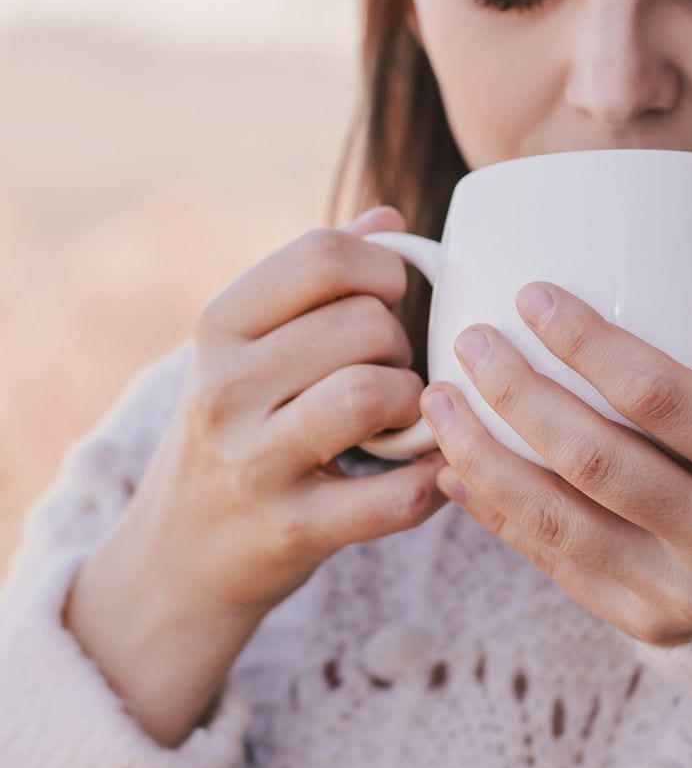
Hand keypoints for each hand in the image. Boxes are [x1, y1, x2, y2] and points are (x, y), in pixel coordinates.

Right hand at [112, 206, 449, 618]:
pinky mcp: (294, 529)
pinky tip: (426, 468)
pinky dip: (432, 478)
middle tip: (390, 370)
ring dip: (411, 402)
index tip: (389, 297)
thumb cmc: (240, 424)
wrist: (183, 549)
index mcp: (221, 325)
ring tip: (398, 415)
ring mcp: (254, 462)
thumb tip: (390, 218)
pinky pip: (397, 494)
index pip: (323, 255)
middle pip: (364, 323)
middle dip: (400, 343)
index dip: (384, 268)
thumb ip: (318, 278)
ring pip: (372, 393)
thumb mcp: (252, 344)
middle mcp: (225, 387)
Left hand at [418, 284, 691, 646]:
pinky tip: (455, 470)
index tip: (532, 295)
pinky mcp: (644, 623)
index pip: (662, 398)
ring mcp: (683, 595)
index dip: (587, 343)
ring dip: (483, 456)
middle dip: (516, 393)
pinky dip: (496, 515)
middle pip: (594, 459)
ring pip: (557, 520)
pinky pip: (554, 564)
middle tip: (469, 343)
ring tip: (437, 401)